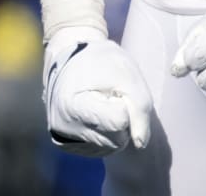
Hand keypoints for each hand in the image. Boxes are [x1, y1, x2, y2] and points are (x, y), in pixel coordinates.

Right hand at [43, 26, 153, 155]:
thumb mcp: (125, 72)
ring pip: (112, 147)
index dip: (123, 104)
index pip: (119, 122)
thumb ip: (140, 107)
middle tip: (108, 95)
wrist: (69, 57)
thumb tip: (141, 143)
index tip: (110, 89)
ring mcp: (65, 140)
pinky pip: (102, 148)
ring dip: (116, 127)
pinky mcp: (69, 145)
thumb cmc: (98, 61)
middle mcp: (64, 129)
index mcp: (72, 107)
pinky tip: (96, 113)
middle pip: (117, 139)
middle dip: (122, 117)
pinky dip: (106, 132)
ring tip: (101, 102)